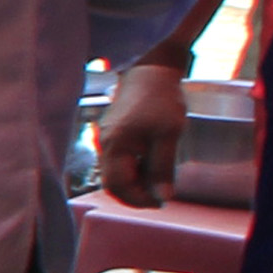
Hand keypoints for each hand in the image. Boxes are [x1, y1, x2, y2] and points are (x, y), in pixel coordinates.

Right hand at [98, 63, 186, 205]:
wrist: (151, 70)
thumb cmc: (161, 99)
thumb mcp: (168, 135)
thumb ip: (162, 168)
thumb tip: (162, 197)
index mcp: (115, 146)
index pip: (118, 186)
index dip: (138, 199)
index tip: (161, 202)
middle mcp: (104, 145)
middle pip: (112, 183)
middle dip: (135, 194)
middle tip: (160, 196)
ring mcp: (106, 139)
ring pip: (114, 173)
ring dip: (135, 182)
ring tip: (159, 179)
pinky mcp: (111, 134)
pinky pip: (117, 161)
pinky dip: (132, 169)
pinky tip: (150, 164)